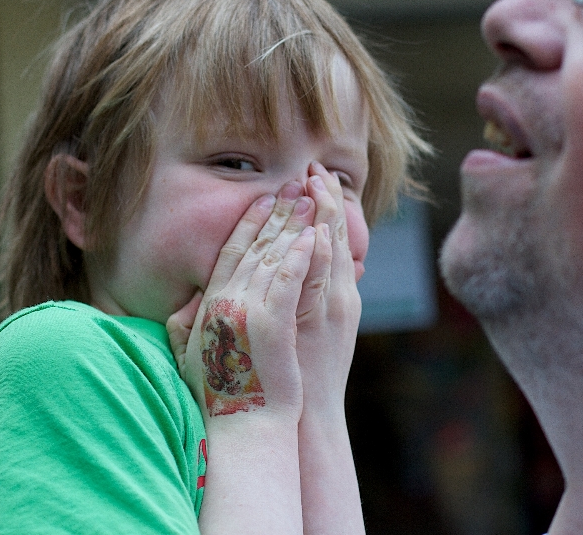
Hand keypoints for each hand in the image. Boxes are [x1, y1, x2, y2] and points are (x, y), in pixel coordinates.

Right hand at [167, 181, 320, 423]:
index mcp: (211, 304)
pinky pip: (289, 280)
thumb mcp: (192, 354)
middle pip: (256, 245)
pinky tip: (314, 235)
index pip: (231, 252)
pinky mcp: (272, 324)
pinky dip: (301, 255)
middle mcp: (227, 300)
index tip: (265, 199)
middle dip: (277, 211)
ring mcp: (249, 311)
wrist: (243, 427)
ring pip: (275, 256)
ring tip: (311, 198)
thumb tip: (187, 302)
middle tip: (295, 185)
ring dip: (293, 224)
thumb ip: (186, 323)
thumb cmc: (221, 395)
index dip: (249, 222)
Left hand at [296, 162, 362, 414]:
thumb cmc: (288, 379)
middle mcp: (334, 295)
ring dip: (326, 214)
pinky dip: (324, 254)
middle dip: (323, 199)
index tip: (306, 178)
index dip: (314, 208)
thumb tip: (248, 280)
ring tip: (317, 180)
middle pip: (331, 236)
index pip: (320, 241)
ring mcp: (333, 306)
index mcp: (323, 295)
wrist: (307, 417)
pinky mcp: (327, 320)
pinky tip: (319, 229)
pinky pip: (324, 281)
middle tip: (314, 165)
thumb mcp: (285, 332)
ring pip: (333, 250)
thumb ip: (274, 302)